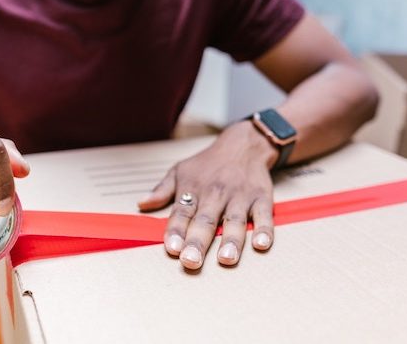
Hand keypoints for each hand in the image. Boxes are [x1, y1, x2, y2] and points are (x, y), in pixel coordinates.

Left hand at [138, 121, 277, 268]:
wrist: (243, 144)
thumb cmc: (207, 164)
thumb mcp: (180, 171)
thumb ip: (162, 191)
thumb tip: (141, 204)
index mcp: (193, 190)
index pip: (181, 213)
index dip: (175, 231)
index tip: (172, 248)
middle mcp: (215, 194)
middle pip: (205, 221)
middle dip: (198, 242)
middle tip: (191, 261)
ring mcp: (240, 196)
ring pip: (234, 220)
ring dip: (231, 240)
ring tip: (226, 259)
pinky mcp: (261, 197)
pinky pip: (264, 215)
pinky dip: (264, 229)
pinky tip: (262, 244)